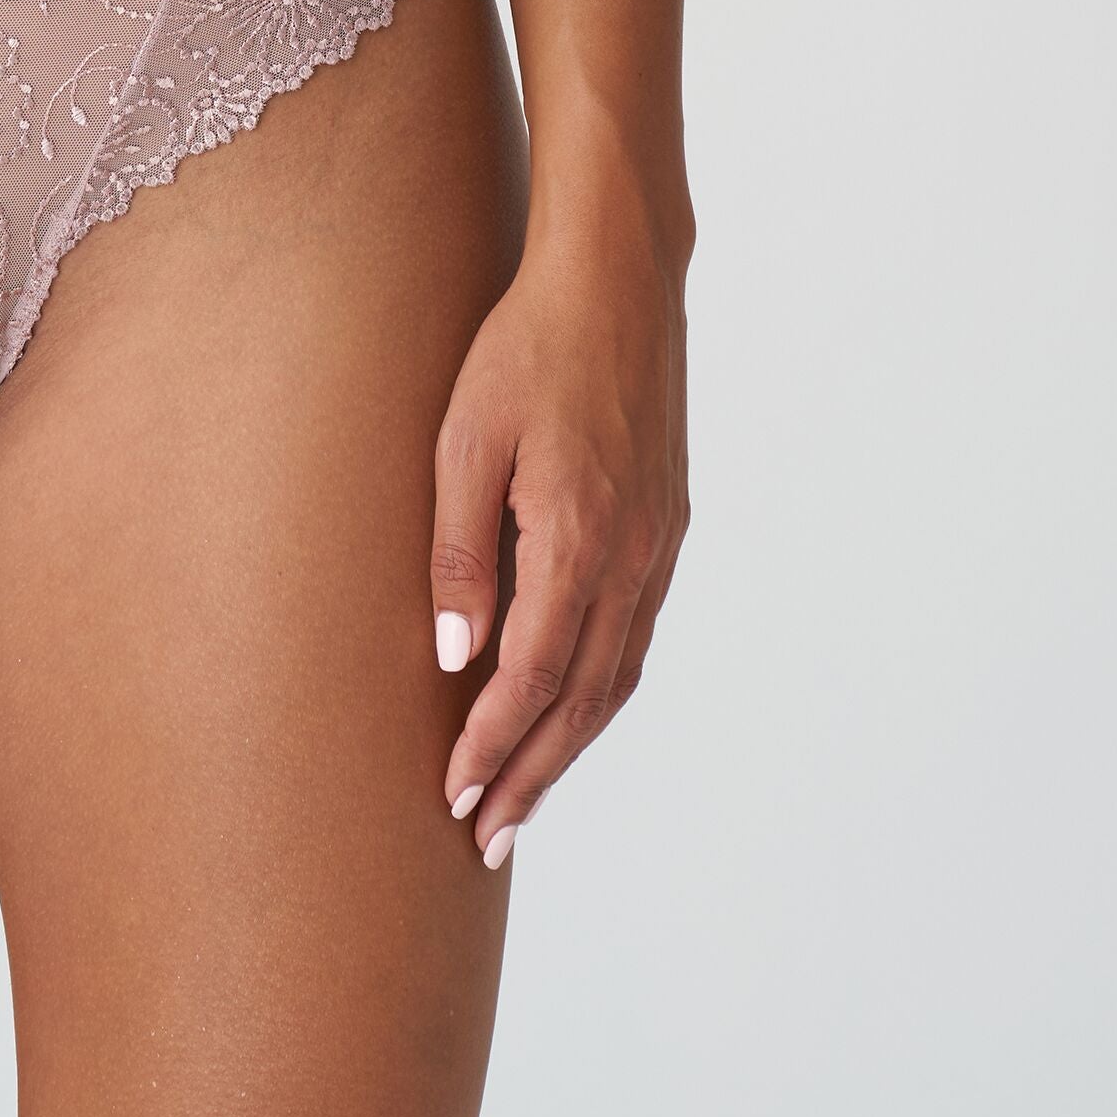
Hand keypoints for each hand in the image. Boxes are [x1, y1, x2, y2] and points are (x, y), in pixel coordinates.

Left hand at [430, 209, 688, 864]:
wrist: (617, 278)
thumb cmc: (526, 346)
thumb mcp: (465, 436)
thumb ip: (459, 552)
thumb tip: (451, 660)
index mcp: (577, 537)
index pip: (531, 678)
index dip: (491, 745)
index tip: (452, 797)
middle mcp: (630, 557)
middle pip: (580, 700)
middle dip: (531, 775)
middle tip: (487, 837)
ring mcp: (657, 545)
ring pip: (615, 677)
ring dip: (568, 746)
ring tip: (524, 797)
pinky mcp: (666, 527)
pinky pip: (635, 636)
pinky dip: (600, 691)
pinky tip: (571, 709)